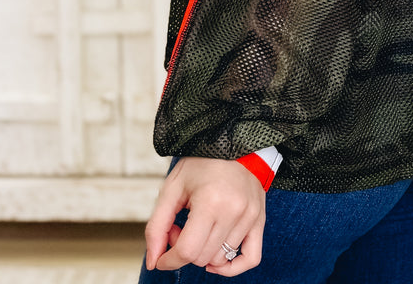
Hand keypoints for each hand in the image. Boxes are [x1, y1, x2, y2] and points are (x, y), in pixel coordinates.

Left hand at [144, 157, 265, 275]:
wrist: (232, 145)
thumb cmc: (201, 164)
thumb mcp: (172, 188)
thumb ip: (157, 226)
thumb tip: (153, 261)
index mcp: (210, 201)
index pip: (187, 251)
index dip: (169, 260)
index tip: (162, 257)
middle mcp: (234, 211)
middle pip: (202, 257)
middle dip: (184, 250)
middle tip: (181, 227)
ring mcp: (250, 216)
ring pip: (220, 259)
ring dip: (203, 252)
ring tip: (199, 228)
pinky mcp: (259, 219)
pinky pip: (251, 258)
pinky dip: (232, 268)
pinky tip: (216, 260)